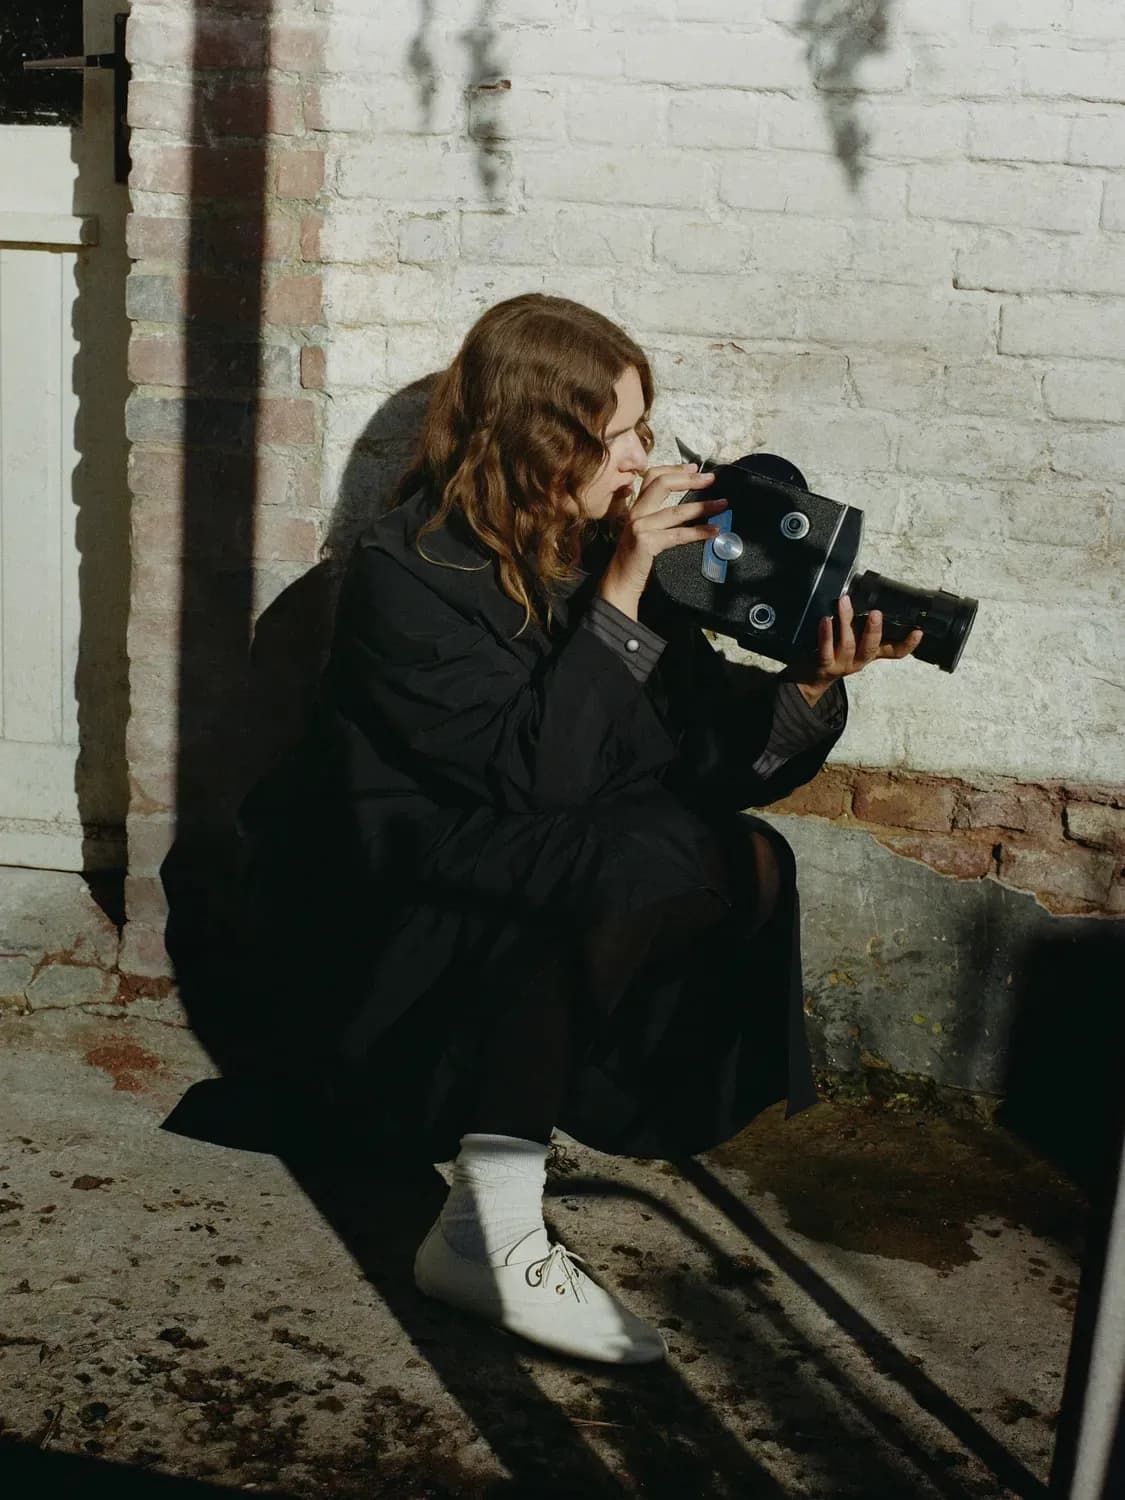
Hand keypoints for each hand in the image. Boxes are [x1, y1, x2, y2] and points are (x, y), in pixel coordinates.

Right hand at [597, 463, 726, 619]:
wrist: (620, 583)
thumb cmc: (636, 560)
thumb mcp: (644, 532)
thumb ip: (658, 518)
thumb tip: (689, 508)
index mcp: (636, 507)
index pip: (653, 476)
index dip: (675, 469)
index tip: (695, 468)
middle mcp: (636, 513)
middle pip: (662, 483)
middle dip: (690, 479)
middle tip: (712, 480)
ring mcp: (639, 527)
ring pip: (675, 510)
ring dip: (703, 506)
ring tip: (722, 504)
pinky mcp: (645, 542)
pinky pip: (678, 534)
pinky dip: (699, 532)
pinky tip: (714, 531)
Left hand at [787, 593, 923, 705]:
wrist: (810, 678)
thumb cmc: (833, 652)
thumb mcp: (853, 640)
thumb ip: (860, 625)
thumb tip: (865, 594)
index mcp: (870, 653)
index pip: (895, 652)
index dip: (908, 644)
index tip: (918, 632)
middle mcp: (859, 660)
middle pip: (872, 647)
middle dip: (875, 630)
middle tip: (876, 613)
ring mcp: (842, 664)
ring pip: (849, 644)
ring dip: (847, 621)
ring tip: (845, 603)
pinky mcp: (824, 665)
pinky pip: (826, 651)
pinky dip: (826, 635)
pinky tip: (826, 620)